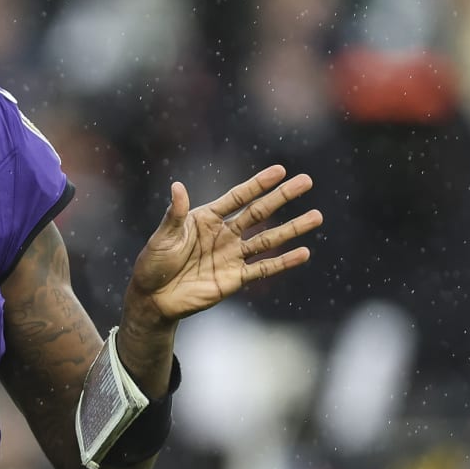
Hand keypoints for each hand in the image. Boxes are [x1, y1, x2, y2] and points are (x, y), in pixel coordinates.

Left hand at [125, 165, 320, 323]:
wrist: (152, 298)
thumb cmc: (153, 263)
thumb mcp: (163, 236)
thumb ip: (175, 214)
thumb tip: (178, 186)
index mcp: (207, 218)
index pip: (238, 197)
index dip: (258, 184)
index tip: (280, 170)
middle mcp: (224, 234)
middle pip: (259, 212)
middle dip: (282, 197)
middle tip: (307, 182)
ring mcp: (232, 256)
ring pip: (268, 240)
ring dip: (292, 229)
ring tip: (316, 217)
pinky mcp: (235, 278)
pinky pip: (263, 269)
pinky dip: (283, 262)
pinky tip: (303, 253)